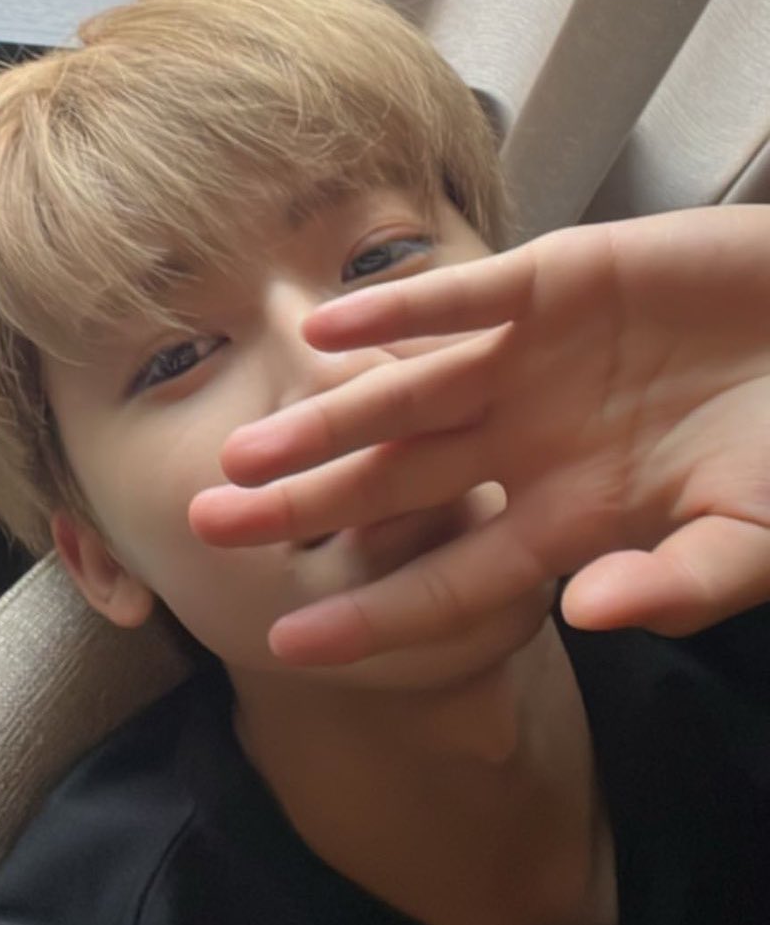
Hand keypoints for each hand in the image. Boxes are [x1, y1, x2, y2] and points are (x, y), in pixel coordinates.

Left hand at [189, 206, 769, 665]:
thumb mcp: (757, 530)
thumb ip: (684, 581)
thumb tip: (588, 612)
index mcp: (564, 516)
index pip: (450, 578)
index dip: (372, 612)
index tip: (290, 643)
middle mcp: (526, 443)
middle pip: (393, 485)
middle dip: (304, 507)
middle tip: (209, 528)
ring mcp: (531, 364)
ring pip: (404, 397)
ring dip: (324, 421)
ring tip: (242, 452)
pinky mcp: (555, 281)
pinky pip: (462, 299)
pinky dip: (399, 310)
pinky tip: (322, 331)